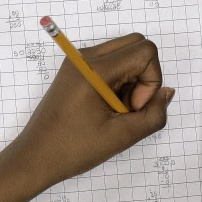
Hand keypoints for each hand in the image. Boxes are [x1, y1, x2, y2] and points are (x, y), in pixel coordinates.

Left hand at [2, 33, 174, 190]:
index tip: (132, 107)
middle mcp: (85, 57)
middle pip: (136, 44)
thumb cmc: (71, 149)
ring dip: (131, 79)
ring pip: (125, 52)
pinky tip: (107, 107)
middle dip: (143, 75)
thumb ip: (154, 114)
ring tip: (116, 110)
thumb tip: (166, 93)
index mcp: (94, 69)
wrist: (36, 157)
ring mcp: (79, 61)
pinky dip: (118, 81)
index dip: (150, 81)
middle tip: (128, 107)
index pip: (145, 51)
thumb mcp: (122, 137)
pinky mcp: (76, 69)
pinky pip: (111, 62)